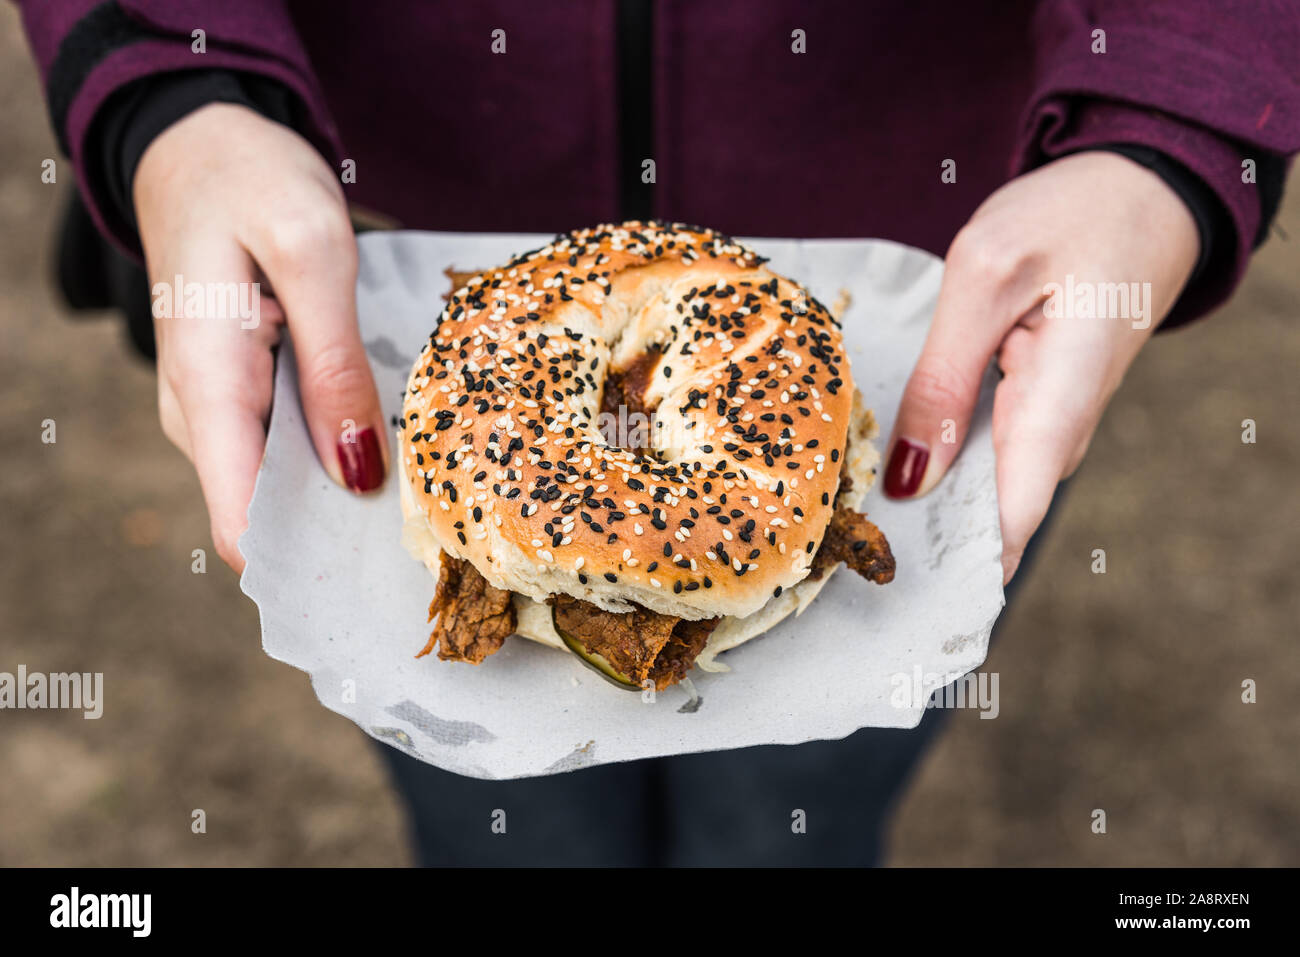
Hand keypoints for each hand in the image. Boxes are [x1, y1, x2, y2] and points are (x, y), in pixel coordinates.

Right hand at [135, 103, 386, 572]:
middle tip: (430, 528)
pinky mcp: (243, 392)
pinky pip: (288, 447)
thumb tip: (357, 473)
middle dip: (342, 529)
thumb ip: (332, 365)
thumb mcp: (310, 255)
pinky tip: (386, 445)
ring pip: (282, 484)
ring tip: (422, 489)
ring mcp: (218, 407)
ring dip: (345, 492)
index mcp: (207, 388)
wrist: (202, 142)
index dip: (310, 558)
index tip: (383, 568)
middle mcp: (200, 414)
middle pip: (268, 515)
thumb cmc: (252, 181)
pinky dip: (337, 452)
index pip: (239, 522)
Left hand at [882, 151, 1199, 582]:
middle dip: (927, 544)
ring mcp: (1054, 422)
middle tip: (844, 567)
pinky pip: (992, 456)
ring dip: (931, 509)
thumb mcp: (984, 279)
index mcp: (1061, 402)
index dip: (954, 569)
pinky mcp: (1040, 407)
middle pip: (994, 517)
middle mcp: (1065, 429)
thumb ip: (943, 380)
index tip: (894, 604)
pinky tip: (896, 476)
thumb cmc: (1072, 216)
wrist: (1143, 187)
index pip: (1011, 520)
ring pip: (989, 490)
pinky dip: (946, 468)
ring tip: (856, 533)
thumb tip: (913, 481)